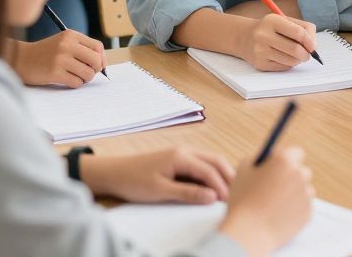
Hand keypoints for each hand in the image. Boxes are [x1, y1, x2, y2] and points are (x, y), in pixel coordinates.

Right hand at [12, 31, 106, 87]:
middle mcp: (67, 45)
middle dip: (96, 69)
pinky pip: (76, 82)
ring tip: (77, 76)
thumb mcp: (63, 42)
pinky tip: (67, 80)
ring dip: (85, 78)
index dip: (102, 58)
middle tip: (88, 72)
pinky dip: (76, 84)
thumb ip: (81, 48)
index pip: (97, 46)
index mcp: (71, 35)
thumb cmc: (45, 53)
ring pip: (88, 73)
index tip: (99, 65)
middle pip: (96, 60)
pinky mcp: (54, 73)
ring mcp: (60, 59)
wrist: (20, 59)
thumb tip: (102, 64)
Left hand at [79, 147, 234, 203]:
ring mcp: (182, 153)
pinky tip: (213, 185)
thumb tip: (212, 196)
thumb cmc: (134, 181)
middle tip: (237, 192)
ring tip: (229, 189)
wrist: (114, 173)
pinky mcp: (178, 159)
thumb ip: (187, 193)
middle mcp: (185, 151)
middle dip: (228, 175)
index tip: (228, 200)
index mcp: (181, 156)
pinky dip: (210, 173)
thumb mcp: (161, 191)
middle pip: (215, 160)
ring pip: (210, 160)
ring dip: (220, 173)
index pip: (209, 170)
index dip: (221, 186)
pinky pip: (201, 164)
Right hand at [219, 146, 313, 255]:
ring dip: (293, 193)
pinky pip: (303, 206)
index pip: (296, 152)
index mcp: (284, 160)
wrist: (249, 233)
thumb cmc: (243, 200)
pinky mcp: (308, 212)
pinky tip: (278, 215)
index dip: (286, 159)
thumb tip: (268, 157)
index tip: (279, 165)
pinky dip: (294, 209)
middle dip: (290, 176)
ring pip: (303, 189)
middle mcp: (300, 174)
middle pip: (301, 171)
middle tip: (274, 186)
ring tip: (273, 204)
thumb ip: (258, 158)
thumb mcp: (243, 170)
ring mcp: (306, 194)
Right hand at [241, 14, 316, 70]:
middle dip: (306, 54)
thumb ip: (303, 29)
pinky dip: (289, 64)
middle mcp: (263, 35)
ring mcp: (260, 51)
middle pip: (295, 49)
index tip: (313, 46)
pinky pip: (283, 67)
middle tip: (307, 54)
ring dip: (298, 60)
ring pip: (291, 61)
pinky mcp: (259, 64)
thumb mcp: (285, 21)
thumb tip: (313, 46)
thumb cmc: (271, 28)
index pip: (298, 32)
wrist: (243, 37)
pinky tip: (284, 57)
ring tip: (295, 55)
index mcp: (272, 21)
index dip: (310, 41)